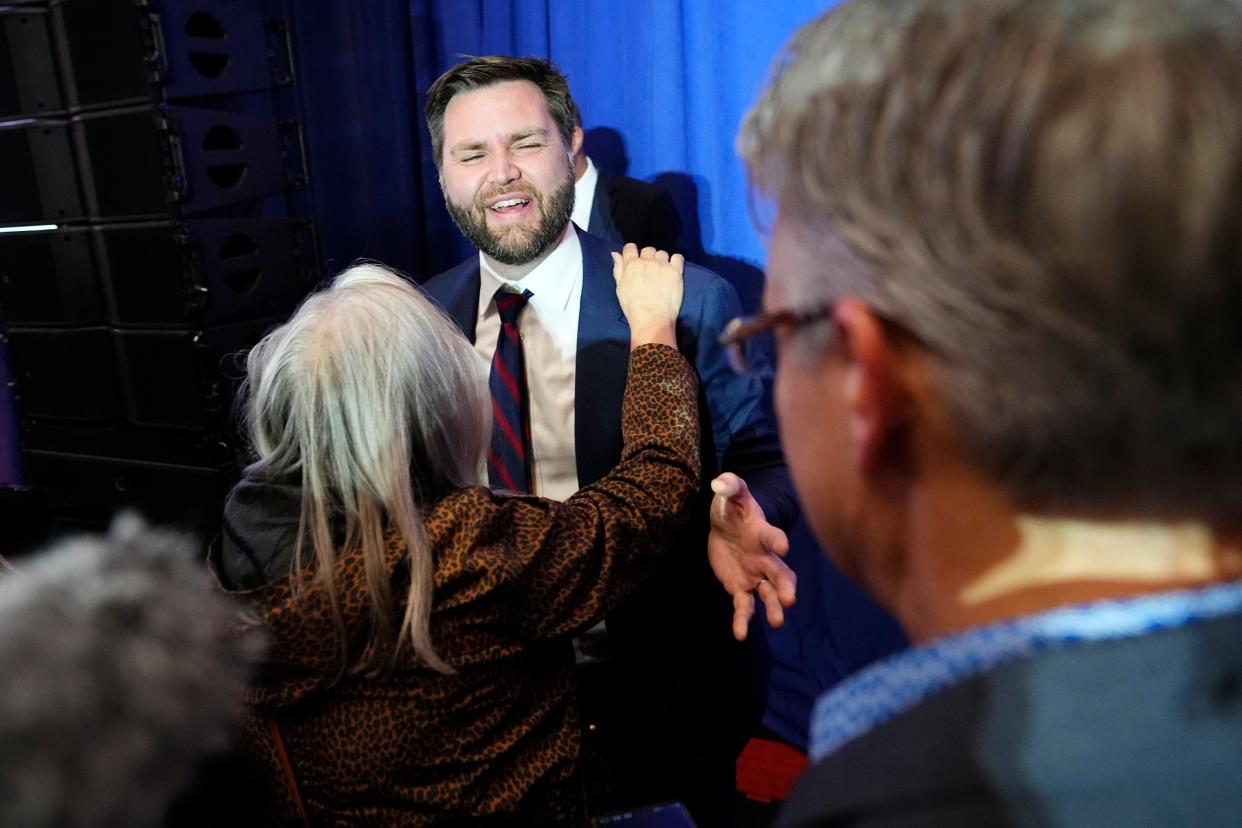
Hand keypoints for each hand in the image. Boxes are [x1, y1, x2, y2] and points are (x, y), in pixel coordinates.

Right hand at [610, 243, 683, 348]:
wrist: (652, 320)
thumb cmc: (633, 307)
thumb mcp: (620, 289)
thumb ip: (618, 270)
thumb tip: (615, 254)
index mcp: (631, 265)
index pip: (630, 247)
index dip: (632, 253)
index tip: (635, 260)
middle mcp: (647, 261)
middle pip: (648, 250)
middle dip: (648, 258)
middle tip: (649, 272)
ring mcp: (662, 265)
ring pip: (662, 253)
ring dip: (661, 260)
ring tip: (661, 274)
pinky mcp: (675, 272)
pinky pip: (678, 257)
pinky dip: (675, 261)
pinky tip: (672, 270)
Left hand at [706, 472, 796, 640]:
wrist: (726, 527)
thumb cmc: (732, 508)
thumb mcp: (730, 494)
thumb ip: (730, 486)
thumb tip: (721, 482)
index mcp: (762, 534)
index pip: (773, 537)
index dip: (778, 541)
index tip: (783, 548)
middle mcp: (765, 558)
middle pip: (780, 574)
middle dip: (785, 586)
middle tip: (789, 600)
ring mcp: (755, 576)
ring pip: (768, 595)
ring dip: (773, 608)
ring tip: (777, 622)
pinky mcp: (741, 588)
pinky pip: (744, 607)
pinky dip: (742, 621)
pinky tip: (740, 635)